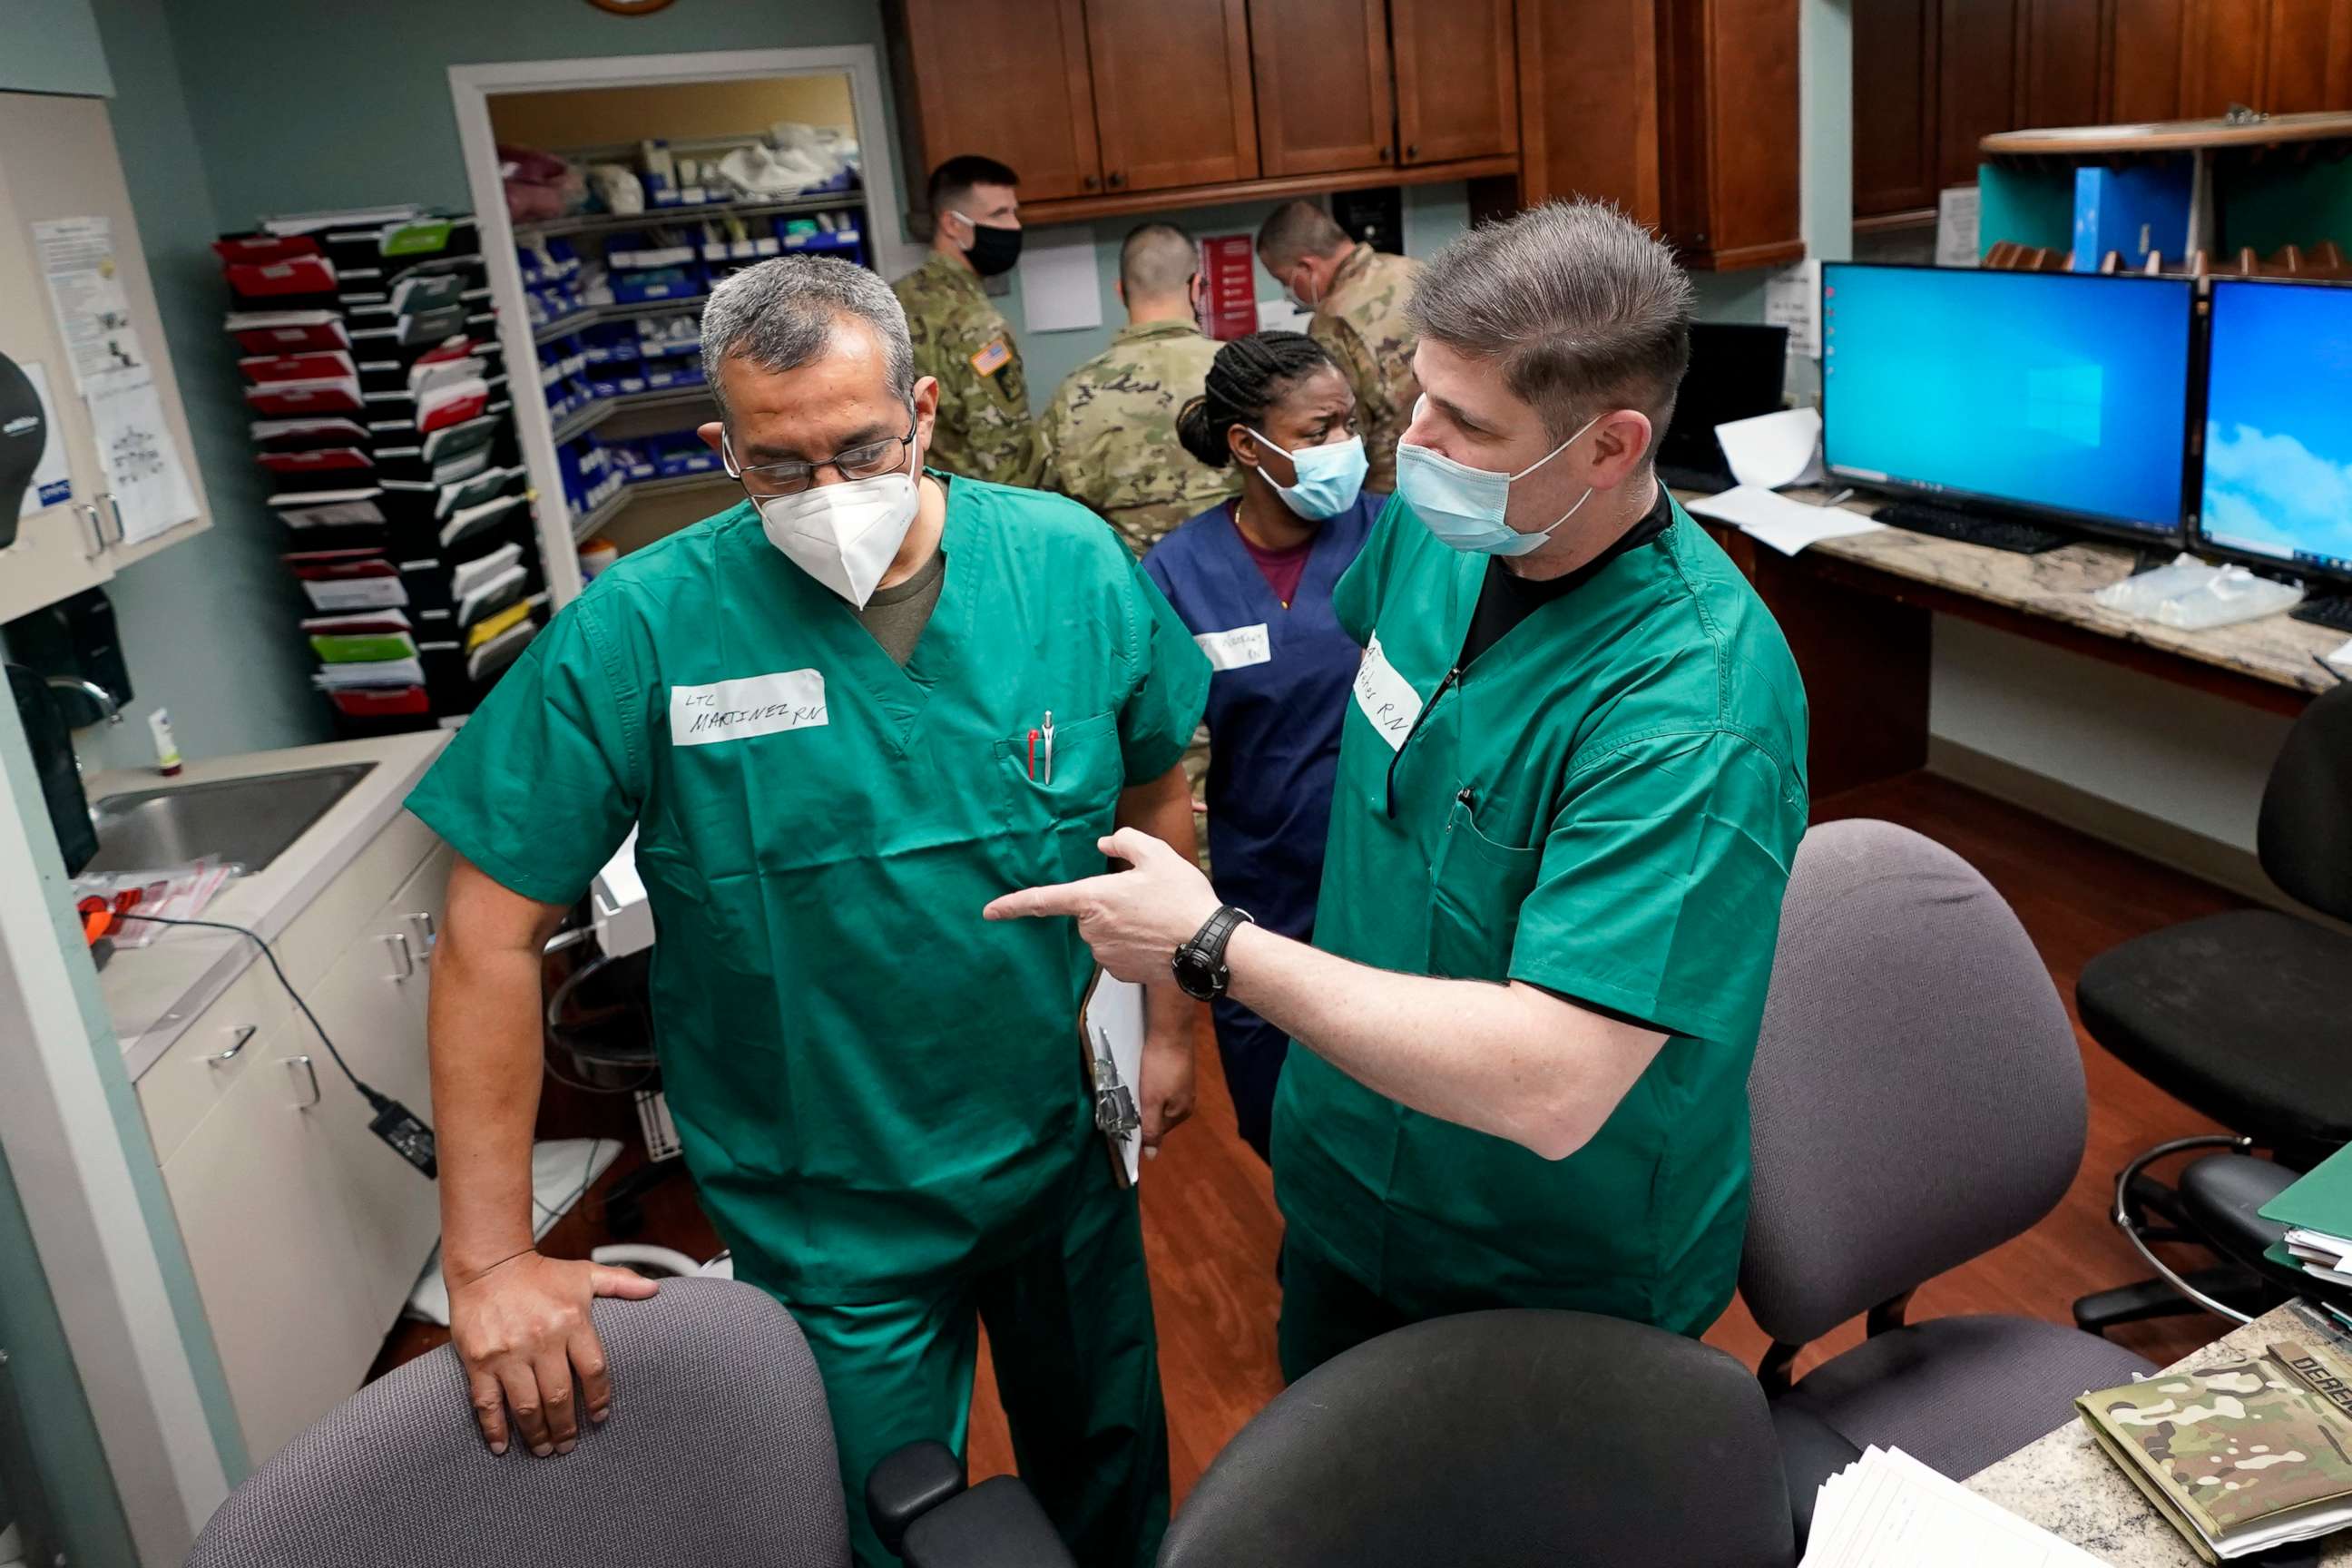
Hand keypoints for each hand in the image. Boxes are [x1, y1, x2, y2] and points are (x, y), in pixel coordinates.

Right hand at [446, 1250, 658, 1456]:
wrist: (488, 1266)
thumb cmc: (540, 1274)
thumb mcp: (584, 1274)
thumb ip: (620, 1283)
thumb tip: (654, 1289)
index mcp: (572, 1321)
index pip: (594, 1370)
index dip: (599, 1399)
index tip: (599, 1417)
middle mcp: (541, 1340)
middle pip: (560, 1396)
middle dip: (566, 1428)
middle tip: (569, 1446)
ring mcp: (508, 1353)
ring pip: (526, 1405)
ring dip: (537, 1434)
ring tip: (545, 1450)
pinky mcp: (479, 1361)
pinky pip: (487, 1403)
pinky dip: (494, 1429)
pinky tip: (502, 1446)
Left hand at [983, 827, 1222, 983]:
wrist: (1208, 946)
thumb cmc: (1182, 899)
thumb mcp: (1157, 856)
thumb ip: (1126, 842)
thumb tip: (1105, 843)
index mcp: (1093, 899)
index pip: (1043, 901)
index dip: (1013, 905)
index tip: (989, 911)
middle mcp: (1093, 931)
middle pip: (1088, 913)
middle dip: (1109, 904)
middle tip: (1146, 897)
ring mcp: (1106, 956)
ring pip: (1105, 933)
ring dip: (1123, 925)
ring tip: (1159, 918)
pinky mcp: (1121, 974)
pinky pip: (1119, 953)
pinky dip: (1134, 944)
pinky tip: (1159, 939)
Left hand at [1139, 990, 1197, 1154]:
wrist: (1170, 1032)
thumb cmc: (1160, 1069)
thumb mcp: (1152, 1102)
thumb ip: (1151, 1129)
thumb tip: (1152, 1158)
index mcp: (1181, 1113)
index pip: (1157, 1131)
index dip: (1140, 1126)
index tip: (1124, 1116)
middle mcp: (1186, 1102)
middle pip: (1158, 1116)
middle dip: (1143, 1111)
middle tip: (1126, 1101)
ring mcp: (1184, 1086)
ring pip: (1159, 1101)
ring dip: (1146, 1097)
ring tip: (1134, 1087)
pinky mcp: (1179, 1071)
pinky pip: (1162, 1087)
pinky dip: (1151, 1085)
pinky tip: (1143, 1076)